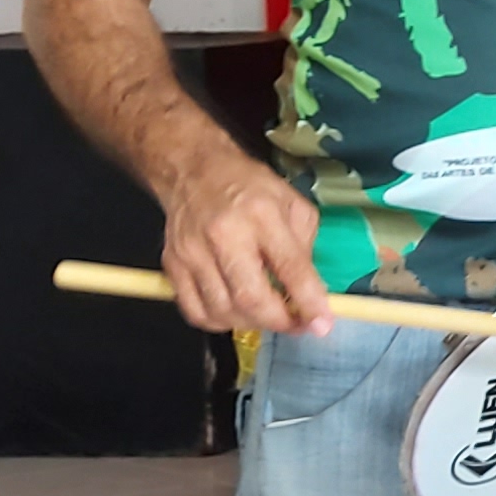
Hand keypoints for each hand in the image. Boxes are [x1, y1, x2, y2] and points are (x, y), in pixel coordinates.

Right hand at [159, 151, 329, 338]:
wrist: (194, 170)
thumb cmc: (250, 186)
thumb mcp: (292, 204)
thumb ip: (304, 247)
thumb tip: (309, 293)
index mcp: (262, 214)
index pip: (289, 267)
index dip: (309, 302)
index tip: (323, 325)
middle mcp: (224, 234)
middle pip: (250, 298)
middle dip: (279, 322)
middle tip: (296, 325)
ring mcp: (193, 252)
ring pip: (222, 311)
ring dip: (251, 324)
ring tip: (266, 314)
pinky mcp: (172, 265)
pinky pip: (195, 312)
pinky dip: (219, 321)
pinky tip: (235, 311)